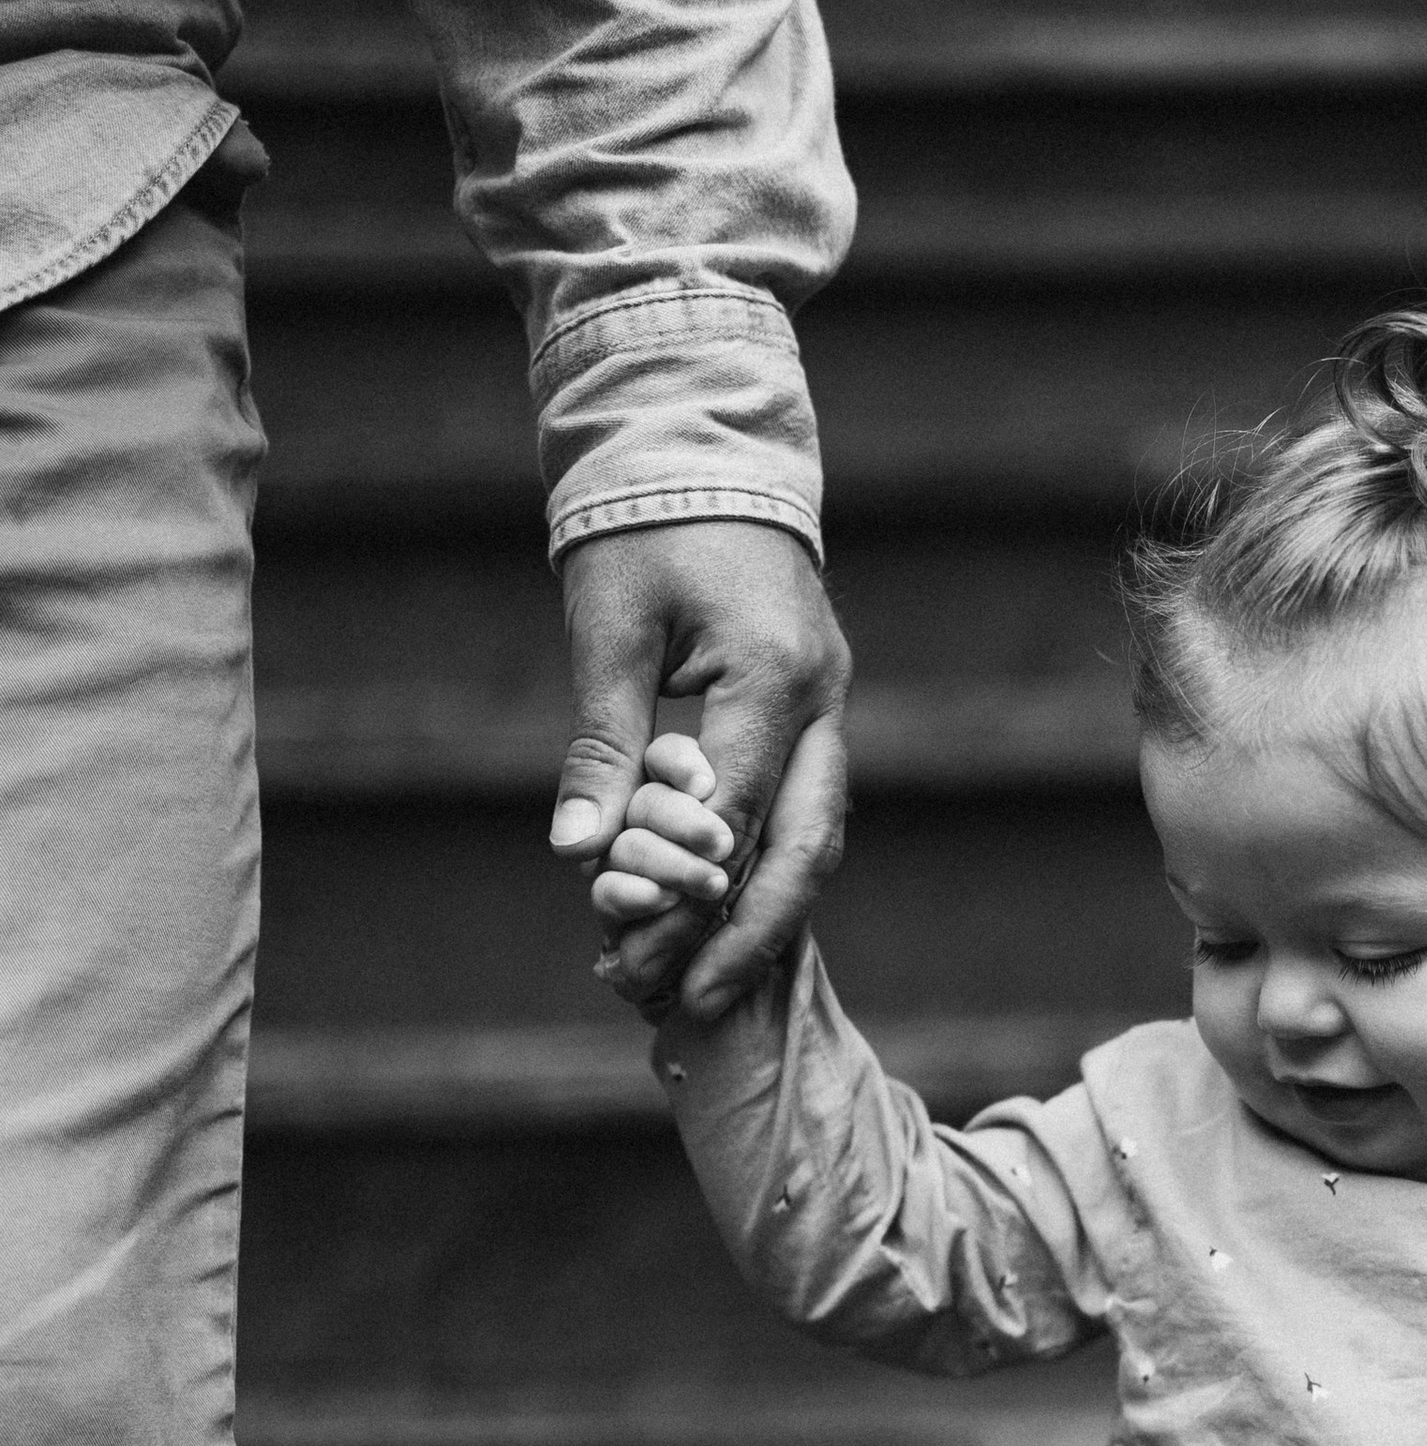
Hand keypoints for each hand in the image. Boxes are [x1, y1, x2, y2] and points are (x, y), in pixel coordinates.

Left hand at [550, 518, 849, 1018]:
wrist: (699, 442)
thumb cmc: (643, 523)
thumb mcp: (607, 628)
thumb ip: (602, 746)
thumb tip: (579, 854)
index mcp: (775, 677)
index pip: (738, 817)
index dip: (686, 895)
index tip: (632, 953)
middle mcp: (823, 700)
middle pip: (805, 850)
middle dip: (751, 936)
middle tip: (691, 1003)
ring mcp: (828, 705)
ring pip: (812, 838)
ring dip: (756, 914)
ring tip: (693, 977)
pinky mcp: (812, 708)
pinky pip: (798, 808)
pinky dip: (756, 867)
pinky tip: (709, 911)